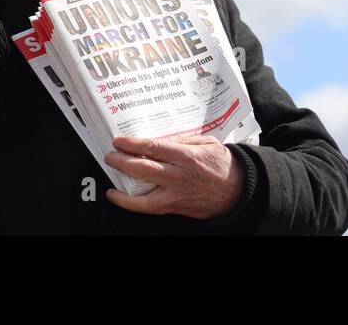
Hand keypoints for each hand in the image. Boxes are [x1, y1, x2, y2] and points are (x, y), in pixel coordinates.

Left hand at [104, 135, 243, 219]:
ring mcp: (177, 195)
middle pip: (144, 170)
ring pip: (144, 198)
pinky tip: (123, 198)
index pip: (154, 148)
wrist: (238, 190)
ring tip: (111, 185)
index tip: (118, 141)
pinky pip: (151, 208)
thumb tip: (160, 139)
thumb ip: (183, 140)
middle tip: (109, 156)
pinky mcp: (176, 208)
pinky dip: (134, 204)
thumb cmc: (222, 164)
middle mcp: (179, 177)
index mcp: (187, 156)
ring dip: (123, 192)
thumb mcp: (206, 143)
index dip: (133, 144)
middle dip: (122, 162)